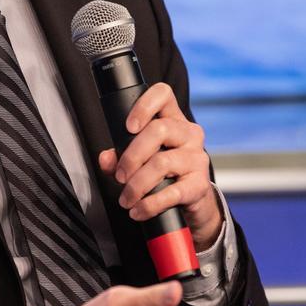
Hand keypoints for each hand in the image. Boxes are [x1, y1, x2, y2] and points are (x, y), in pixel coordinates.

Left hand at [98, 82, 220, 249]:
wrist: (192, 204)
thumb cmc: (164, 175)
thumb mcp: (140, 162)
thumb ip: (119, 157)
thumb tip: (105, 158)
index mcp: (174, 120)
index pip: (163, 95)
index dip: (144, 105)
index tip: (128, 127)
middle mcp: (189, 134)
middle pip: (159, 130)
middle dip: (131, 156)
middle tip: (120, 176)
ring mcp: (197, 159)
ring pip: (161, 162)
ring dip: (136, 185)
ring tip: (126, 199)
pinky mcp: (199, 185)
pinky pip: (172, 192)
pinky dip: (149, 204)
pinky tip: (138, 210)